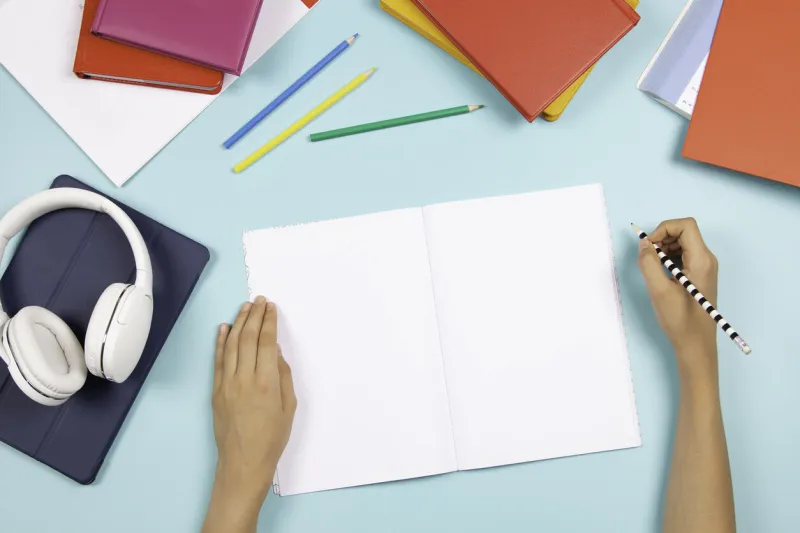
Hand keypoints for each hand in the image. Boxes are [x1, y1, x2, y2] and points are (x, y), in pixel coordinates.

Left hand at [203, 297, 296, 532]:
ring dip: (239, 323)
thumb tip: (275, 353)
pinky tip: (224, 328)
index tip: (271, 307)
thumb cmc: (272, 438)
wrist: (244, 462)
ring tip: (245, 307)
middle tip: (259, 301)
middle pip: (248, 338)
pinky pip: (218, 361)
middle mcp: (245, 378)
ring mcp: (227, 383)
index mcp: (267, 382)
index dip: (269, 322)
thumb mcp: (289, 407)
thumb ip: (284, 376)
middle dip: (254, 316)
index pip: (266, 342)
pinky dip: (220, 342)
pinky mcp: (216, 391)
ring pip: (232, 345)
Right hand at [637, 218, 718, 375]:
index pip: (685, 225)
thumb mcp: (659, 290)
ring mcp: (704, 267)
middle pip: (684, 232)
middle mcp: (707, 259)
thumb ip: (649, 263)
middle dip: (662, 238)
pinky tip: (660, 274)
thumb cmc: (679, 320)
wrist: (696, 344)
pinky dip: (668, 258)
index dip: (664, 228)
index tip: (649, 246)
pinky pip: (683, 255)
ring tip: (653, 267)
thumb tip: (644, 243)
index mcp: (702, 260)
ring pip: (682, 243)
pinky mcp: (699, 275)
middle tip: (648, 257)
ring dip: (664, 248)